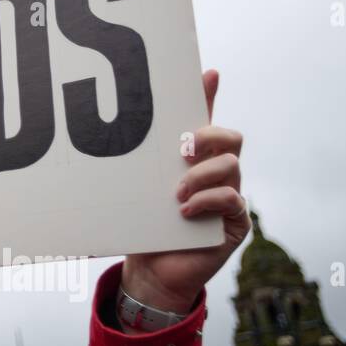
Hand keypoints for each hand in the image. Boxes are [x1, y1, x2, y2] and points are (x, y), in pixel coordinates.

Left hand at [121, 69, 248, 313]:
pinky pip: (232, 199)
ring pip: (231, 166)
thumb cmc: (143, 226)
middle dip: (208, 136)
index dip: (209, 94)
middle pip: (230, 138)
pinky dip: (207, 201)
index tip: (208, 73)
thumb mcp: (137, 190)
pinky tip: (184, 211)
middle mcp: (215, 173)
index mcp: (193, 160)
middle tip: (182, 149)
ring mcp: (229, 196)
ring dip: (201, 175)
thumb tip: (110, 135)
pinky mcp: (235, 222)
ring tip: (176, 193)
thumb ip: (136, 166)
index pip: (205, 119)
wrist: (151, 272)